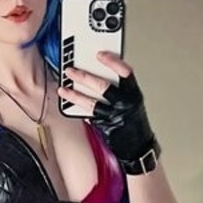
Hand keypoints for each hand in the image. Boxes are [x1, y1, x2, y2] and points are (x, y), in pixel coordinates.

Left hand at [59, 50, 158, 171]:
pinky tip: (69, 103)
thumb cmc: (135, 123)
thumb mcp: (134, 101)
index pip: (124, 72)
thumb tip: (102, 73)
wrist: (139, 148)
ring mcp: (115, 116)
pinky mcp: (106, 127)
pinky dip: (79, 109)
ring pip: (92, 103)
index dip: (112, 61)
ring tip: (63, 89)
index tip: (100, 55)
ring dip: (75, 95)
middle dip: (84, 77)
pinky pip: (90, 115)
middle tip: (71, 71)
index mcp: (134, 94)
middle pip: (103, 86)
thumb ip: (121, 89)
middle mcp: (125, 104)